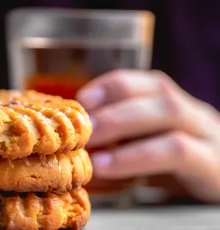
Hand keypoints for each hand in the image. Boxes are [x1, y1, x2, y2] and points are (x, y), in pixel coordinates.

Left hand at [76, 69, 219, 202]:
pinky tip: (107, 167)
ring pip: (171, 113)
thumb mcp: (146, 152)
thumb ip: (119, 142)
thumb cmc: (176, 174)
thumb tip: (73, 143)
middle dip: (113, 105)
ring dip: (122, 123)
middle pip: (158, 91)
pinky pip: (178, 153)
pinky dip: (137, 156)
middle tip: (80, 126)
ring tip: (90, 142)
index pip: (146, 81)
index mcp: (176, 107)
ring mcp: (208, 137)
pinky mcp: (213, 166)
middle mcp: (194, 114)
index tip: (81, 100)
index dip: (110, 86)